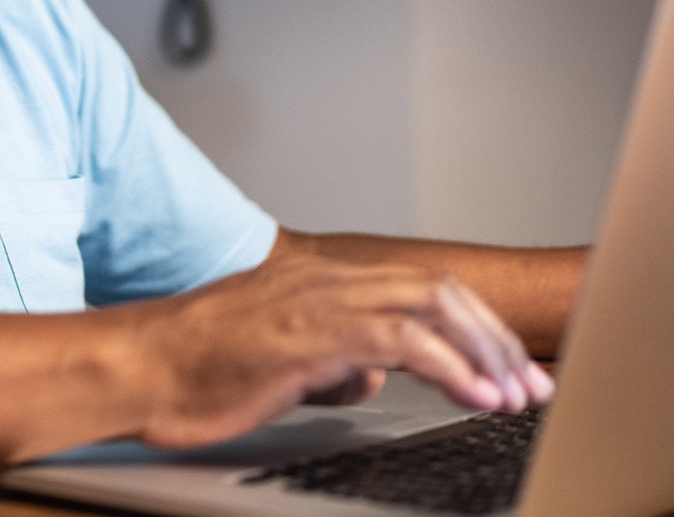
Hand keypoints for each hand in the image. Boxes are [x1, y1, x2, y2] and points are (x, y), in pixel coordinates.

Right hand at [124, 254, 554, 450]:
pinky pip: (402, 341)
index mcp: (323, 281)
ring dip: (485, 351)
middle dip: (496, 338)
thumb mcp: (284, 364)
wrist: (141, 366)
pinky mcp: (314, 329)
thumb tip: (371, 375)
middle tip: (531, 383)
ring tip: (514, 393)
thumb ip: (334, 360)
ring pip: (432, 305)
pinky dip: (451, 367)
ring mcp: (322, 297)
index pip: (420, 290)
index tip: (510, 368)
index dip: (475, 328)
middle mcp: (329, 278)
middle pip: (440, 291)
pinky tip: (476, 395)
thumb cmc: (197, 371)